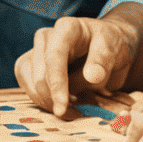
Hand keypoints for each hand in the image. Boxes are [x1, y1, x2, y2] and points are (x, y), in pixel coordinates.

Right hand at [14, 16, 138, 115]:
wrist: (106, 48)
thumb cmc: (109, 45)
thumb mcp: (113, 48)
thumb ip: (102, 60)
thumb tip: (91, 76)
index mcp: (67, 29)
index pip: (54, 57)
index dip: (56, 83)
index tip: (62, 107)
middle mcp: (46, 38)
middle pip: (40, 76)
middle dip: (56, 99)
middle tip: (79, 113)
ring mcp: (36, 52)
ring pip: (32, 85)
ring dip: (49, 103)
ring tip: (73, 109)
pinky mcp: (31, 67)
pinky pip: (29, 89)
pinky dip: (44, 102)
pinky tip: (61, 104)